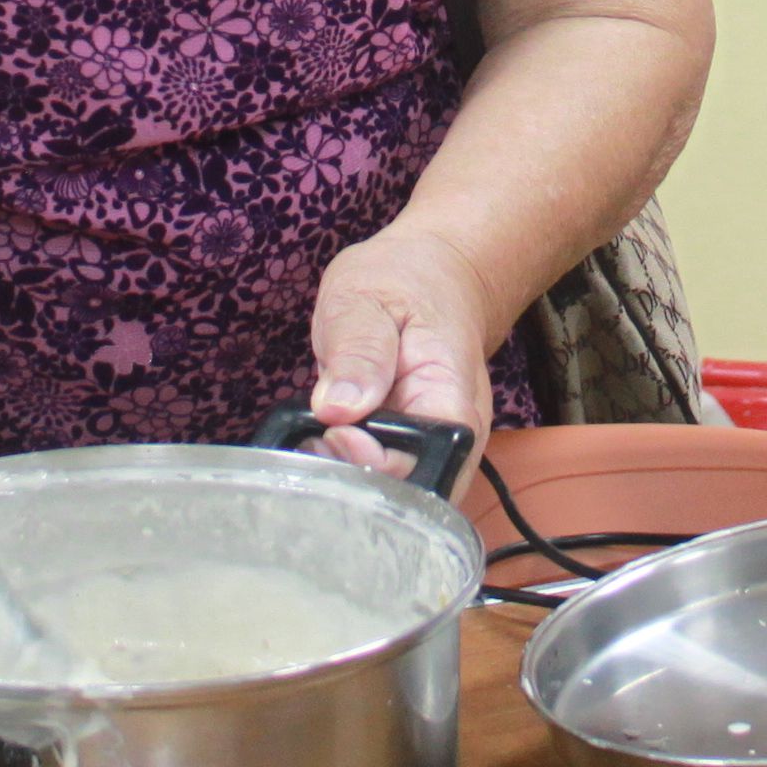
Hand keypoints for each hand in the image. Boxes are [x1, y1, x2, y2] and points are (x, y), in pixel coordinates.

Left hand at [303, 224, 506, 474]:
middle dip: (355, 479)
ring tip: (314, 440)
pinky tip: (323, 444)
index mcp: (452, 394)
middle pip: (412, 491)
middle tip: (315, 441)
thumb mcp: (367, 296)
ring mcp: (432, 444)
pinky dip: (348, 467)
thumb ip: (357, 348)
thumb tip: (340, 408)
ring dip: (348, 476)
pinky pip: (383, 476)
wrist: (436, 274)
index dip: (374, 463)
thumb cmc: (407, 280)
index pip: (426, 460)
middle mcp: (452, 432)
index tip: (333, 430)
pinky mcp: (409, 447)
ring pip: (397, 492)